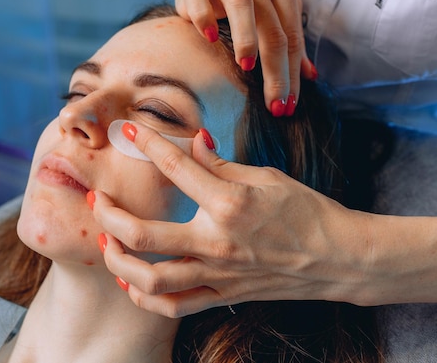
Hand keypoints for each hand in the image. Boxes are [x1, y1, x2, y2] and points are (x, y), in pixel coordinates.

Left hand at [90, 123, 369, 317]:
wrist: (338, 258)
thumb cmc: (308, 212)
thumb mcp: (266, 178)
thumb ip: (222, 165)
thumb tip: (195, 141)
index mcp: (229, 203)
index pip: (176, 168)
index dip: (149, 144)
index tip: (130, 131)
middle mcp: (217, 242)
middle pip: (142, 235)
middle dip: (109, 215)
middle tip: (98, 200)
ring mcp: (218, 274)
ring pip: (149, 279)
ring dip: (118, 260)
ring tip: (108, 243)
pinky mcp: (223, 295)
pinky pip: (173, 306)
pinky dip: (145, 297)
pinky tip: (133, 280)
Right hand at [160, 0, 317, 112]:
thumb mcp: (272, 5)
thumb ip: (290, 37)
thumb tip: (310, 75)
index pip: (291, 36)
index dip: (293, 73)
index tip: (289, 106)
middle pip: (273, 27)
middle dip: (276, 70)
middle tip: (274, 103)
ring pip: (241, 4)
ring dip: (246, 37)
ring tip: (246, 66)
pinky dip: (203, 16)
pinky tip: (208, 37)